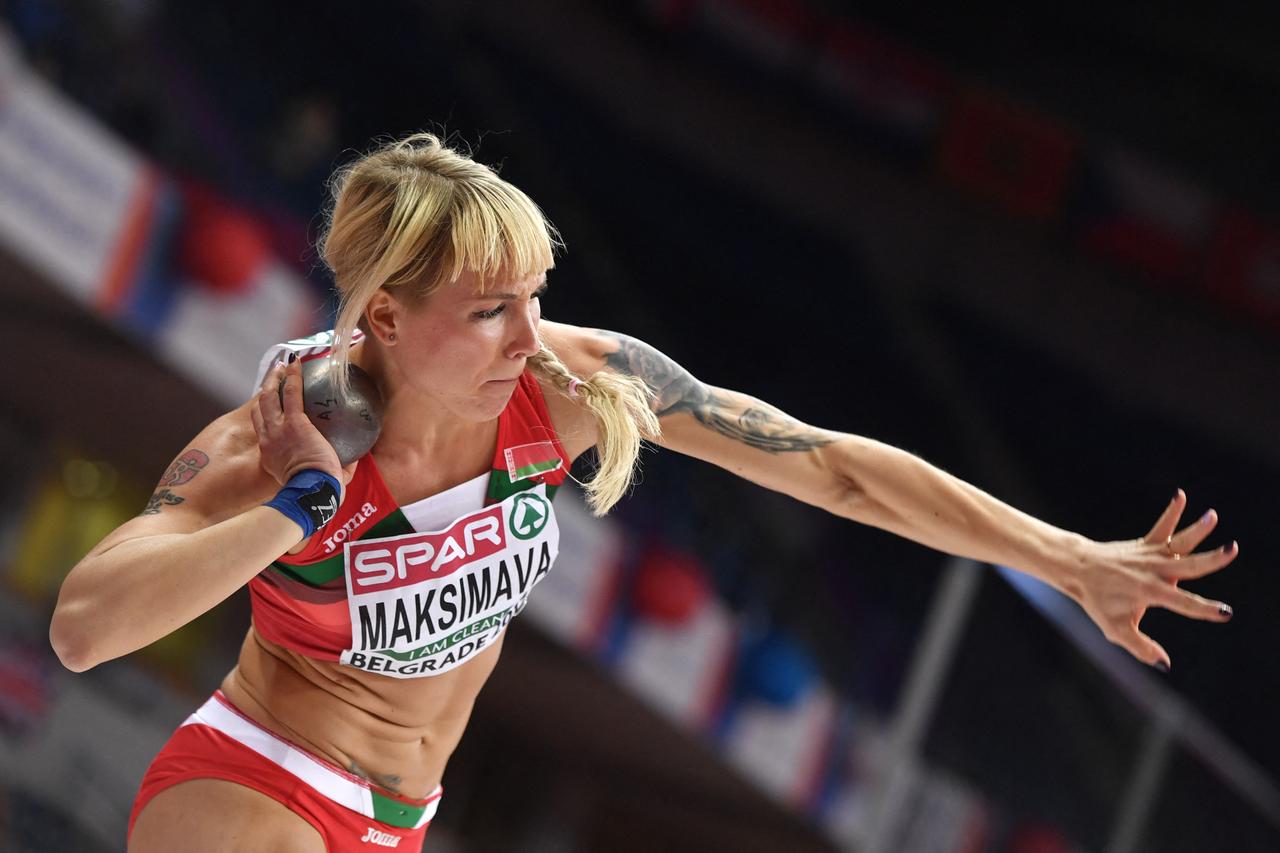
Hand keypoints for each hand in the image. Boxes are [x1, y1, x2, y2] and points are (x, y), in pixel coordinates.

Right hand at [250, 356, 357, 497]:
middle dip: (265, 392)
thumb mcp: (324, 480)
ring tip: (282, 365)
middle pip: (261, 410)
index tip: (272, 408)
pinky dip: (293, 377)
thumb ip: (339, 468)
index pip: (263, 430)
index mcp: (271, 455)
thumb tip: (355, 460)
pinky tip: (298, 362)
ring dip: (273, 379)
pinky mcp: (294, 423)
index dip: (265, 417)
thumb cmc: (319, 492)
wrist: (312, 492)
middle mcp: (269, 440)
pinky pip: (291, 393)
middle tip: (273, 378)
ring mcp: (278, 430)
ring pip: (269, 398)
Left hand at [1072, 489, 1236, 670]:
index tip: (1226, 612)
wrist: (1076, 570)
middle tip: (1232, 549)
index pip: (1185, 604)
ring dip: (1196, 529)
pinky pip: (1161, 527)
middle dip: (1212, 559)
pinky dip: (1171, 512)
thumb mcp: (1116, 629)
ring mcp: (1150, 556)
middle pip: (1189, 565)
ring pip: (1178, 541)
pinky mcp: (1144, 544)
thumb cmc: (1097, 601)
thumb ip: (1142, 647)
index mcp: (1151, 593)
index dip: (1205, 610)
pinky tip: (1180, 495)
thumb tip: (1166, 666)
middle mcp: (1154, 571)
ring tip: (1212, 516)